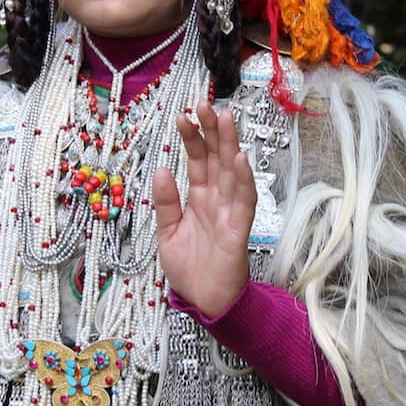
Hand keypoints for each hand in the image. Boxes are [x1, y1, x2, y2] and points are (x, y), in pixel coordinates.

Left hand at [153, 101, 256, 319]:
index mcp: (199, 198)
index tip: (183, 115)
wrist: (204, 301)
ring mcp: (229, 211)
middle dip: (210, 131)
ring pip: (232, 171)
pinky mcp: (239, 228)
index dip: (192, 138)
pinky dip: (243, 179)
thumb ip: (165, 202)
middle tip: (203, 104)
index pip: (197, 161)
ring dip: (228, 145)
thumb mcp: (167, 232)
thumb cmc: (189, 269)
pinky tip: (240, 159)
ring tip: (223, 118)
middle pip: (215, 158)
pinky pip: (244, 200)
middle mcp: (217, 200)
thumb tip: (161, 169)